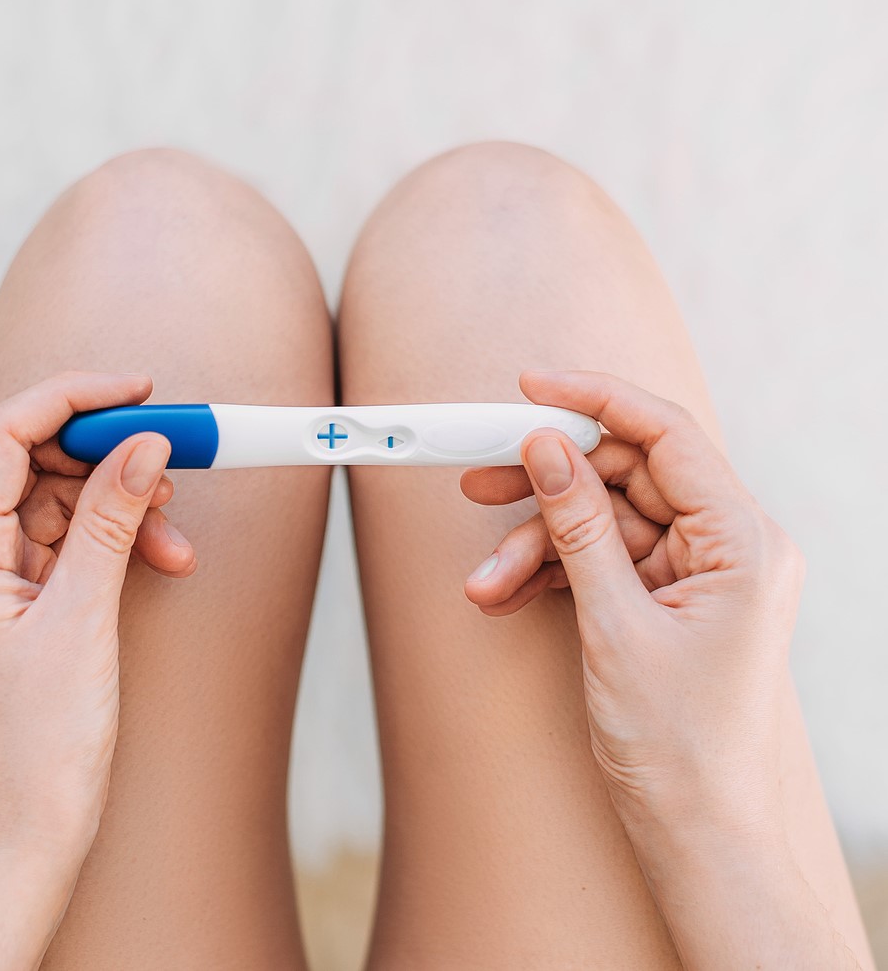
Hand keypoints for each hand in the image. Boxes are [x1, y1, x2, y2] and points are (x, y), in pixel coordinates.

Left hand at [0, 371, 195, 867]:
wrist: (22, 839)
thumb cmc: (35, 748)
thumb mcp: (82, 619)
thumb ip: (110, 520)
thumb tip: (144, 447)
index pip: (4, 437)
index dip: (74, 399)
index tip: (140, 391)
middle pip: (32, 465)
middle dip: (109, 459)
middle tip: (176, 457)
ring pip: (57, 505)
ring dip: (122, 509)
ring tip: (175, 540)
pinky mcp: (13, 604)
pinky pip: (65, 546)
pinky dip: (114, 545)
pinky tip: (158, 561)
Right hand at [460, 369, 804, 824]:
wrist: (695, 835)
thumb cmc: (680, 746)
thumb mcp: (616, 626)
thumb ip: (579, 527)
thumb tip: (545, 448)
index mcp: (743, 542)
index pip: (667, 436)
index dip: (596, 400)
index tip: (532, 386)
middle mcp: (726, 546)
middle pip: (624, 477)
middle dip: (546, 488)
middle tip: (478, 480)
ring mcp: (694, 573)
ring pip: (600, 524)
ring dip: (535, 546)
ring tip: (484, 582)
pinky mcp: (665, 598)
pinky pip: (600, 561)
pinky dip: (550, 574)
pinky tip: (505, 594)